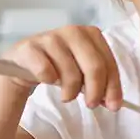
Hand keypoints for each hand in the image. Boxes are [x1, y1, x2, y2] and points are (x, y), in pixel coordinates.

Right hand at [1, 25, 122, 109]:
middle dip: (96, 91)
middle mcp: (73, 31)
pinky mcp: (30, 47)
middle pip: (95, 66)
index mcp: (91, 34)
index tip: (113, 106)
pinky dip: (49, 81)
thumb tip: (113, 103)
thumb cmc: (60, 65)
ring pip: (71, 72)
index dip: (113, 87)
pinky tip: (48, 80)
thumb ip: (101, 84)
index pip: (109, 64)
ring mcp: (51, 38)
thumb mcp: (83, 72)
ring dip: (71, 91)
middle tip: (91, 105)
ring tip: (67, 96)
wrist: (26, 60)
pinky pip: (46, 71)